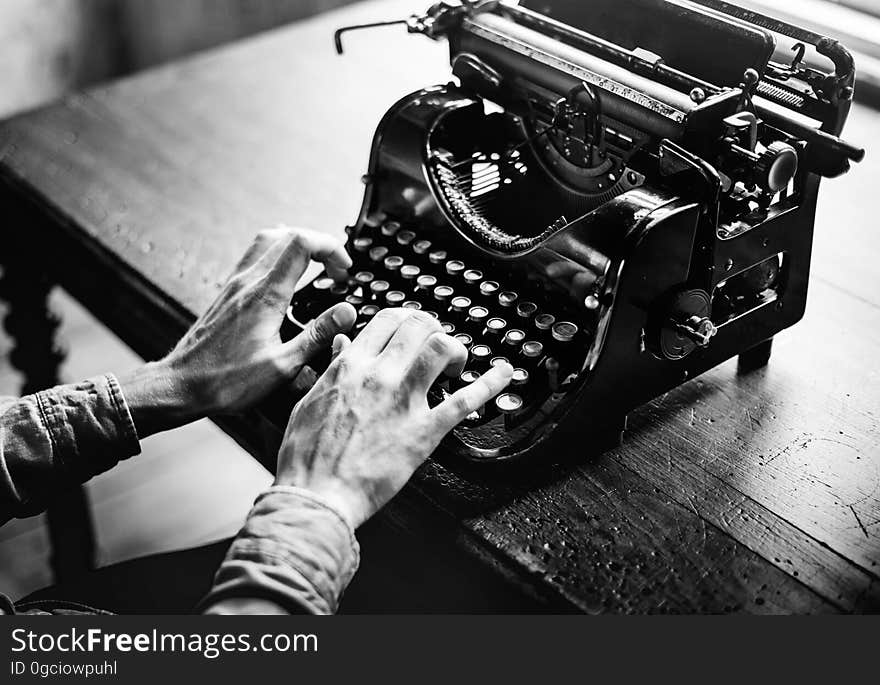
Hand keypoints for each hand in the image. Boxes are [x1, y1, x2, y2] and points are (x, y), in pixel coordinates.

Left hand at [119, 226, 356, 436]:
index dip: (330, 248)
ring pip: (267, 240)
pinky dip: (276, 255)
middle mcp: (248, 282)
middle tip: (335, 269)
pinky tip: (284, 273)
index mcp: (266, 296)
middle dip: (319, 245)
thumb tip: (346, 313)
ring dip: (296, 244)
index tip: (344, 270)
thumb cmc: (227, 381)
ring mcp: (234, 285)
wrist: (182, 386)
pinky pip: (253, 257)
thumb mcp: (283, 365)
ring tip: (315, 264)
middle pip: (287, 234)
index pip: (302, 244)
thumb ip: (317, 335)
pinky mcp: (227, 294)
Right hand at [274, 308, 513, 528]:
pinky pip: (464, 401)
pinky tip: (505, 374)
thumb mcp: (310, 400)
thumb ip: (332, 368)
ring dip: (455, 349)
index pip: (387, 319)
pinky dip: (491, 384)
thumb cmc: (308, 456)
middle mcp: (379, 375)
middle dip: (433, 330)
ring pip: (441, 348)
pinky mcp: (424, 431)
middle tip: (436, 348)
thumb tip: (342, 344)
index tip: (413, 332)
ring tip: (455, 365)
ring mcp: (403, 401)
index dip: (407, 321)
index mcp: (350, 366)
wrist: (316, 495)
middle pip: (419, 325)